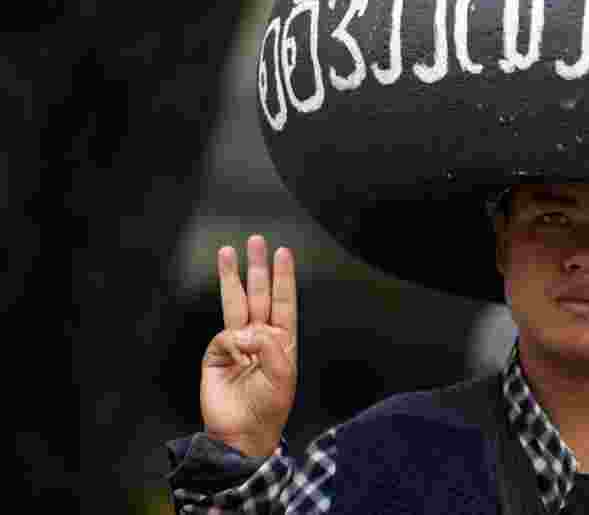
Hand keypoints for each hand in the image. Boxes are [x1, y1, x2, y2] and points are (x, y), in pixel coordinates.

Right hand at [199, 235, 297, 457]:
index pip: (283, 301)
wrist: (242, 435)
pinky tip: (238, 357)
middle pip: (259, 294)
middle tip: (256, 241)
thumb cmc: (268, 408)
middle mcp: (260, 337)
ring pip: (236, 303)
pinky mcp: (216, 354)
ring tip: (228, 253)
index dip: (283, 277)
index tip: (283, 253)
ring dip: (232, 278)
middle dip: (257, 267)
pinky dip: (232, 343)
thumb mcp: (283, 377)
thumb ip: (272, 349)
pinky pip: (224, 337)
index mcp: (281, 340)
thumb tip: (252, 331)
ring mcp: (237, 344)